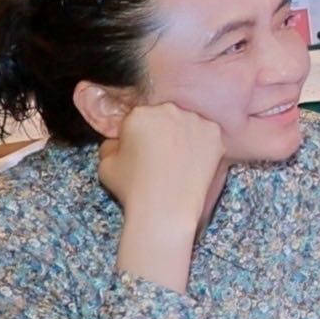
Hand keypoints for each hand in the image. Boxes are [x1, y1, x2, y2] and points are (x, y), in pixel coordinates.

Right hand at [94, 98, 226, 235]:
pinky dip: (202, 146)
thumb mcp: (105, 166)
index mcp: (139, 115)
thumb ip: (110, 146)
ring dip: (182, 137)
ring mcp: (194, 120)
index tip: (139, 154)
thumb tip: (119, 142)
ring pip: (186, 124)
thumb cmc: (132, 188)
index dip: (136, 138)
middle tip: (160, 159)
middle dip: (160, 133)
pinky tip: (193, 164)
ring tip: (178, 163)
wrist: (166, 208)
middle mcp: (168, 110)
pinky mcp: (214, 133)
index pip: (137, 120)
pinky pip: (206, 134)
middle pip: (163, 118)